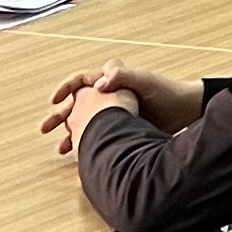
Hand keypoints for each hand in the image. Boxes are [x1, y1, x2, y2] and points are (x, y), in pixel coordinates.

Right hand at [42, 59, 195, 151]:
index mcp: (112, 80)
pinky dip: (87, 144)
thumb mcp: (145, 81)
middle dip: (60, 115)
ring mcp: (116, 112)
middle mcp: (111, 95)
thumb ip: (123, 76)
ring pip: (86, 122)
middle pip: (78, 104)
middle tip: (45, 128)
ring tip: (61, 149)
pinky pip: (98, 135)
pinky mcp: (123, 127)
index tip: (56, 99)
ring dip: (71, 134)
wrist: (185, 110)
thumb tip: (100, 82)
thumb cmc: (167, 92)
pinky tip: (81, 156)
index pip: (81, 81)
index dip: (65, 88)